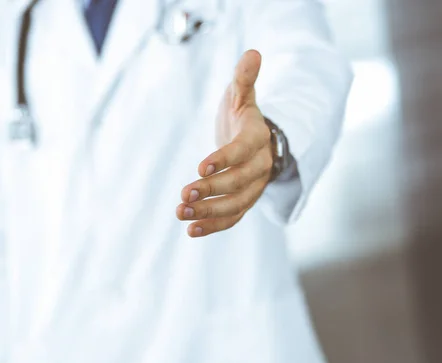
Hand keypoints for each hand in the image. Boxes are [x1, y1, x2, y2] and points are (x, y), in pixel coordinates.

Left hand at [177, 50, 274, 237]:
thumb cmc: (243, 116)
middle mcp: (260, 166)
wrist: (258, 142)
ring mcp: (254, 187)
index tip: (200, 166)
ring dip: (209, 212)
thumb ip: (244, 79)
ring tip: (181, 214)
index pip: (243, 151)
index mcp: (258, 138)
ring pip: (236, 205)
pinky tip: (190, 231)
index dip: (224, 159)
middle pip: (240, 183)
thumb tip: (252, 53)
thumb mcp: (241, 96)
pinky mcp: (245, 202)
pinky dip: (213, 226)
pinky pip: (232, 218)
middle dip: (212, 190)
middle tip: (183, 195)